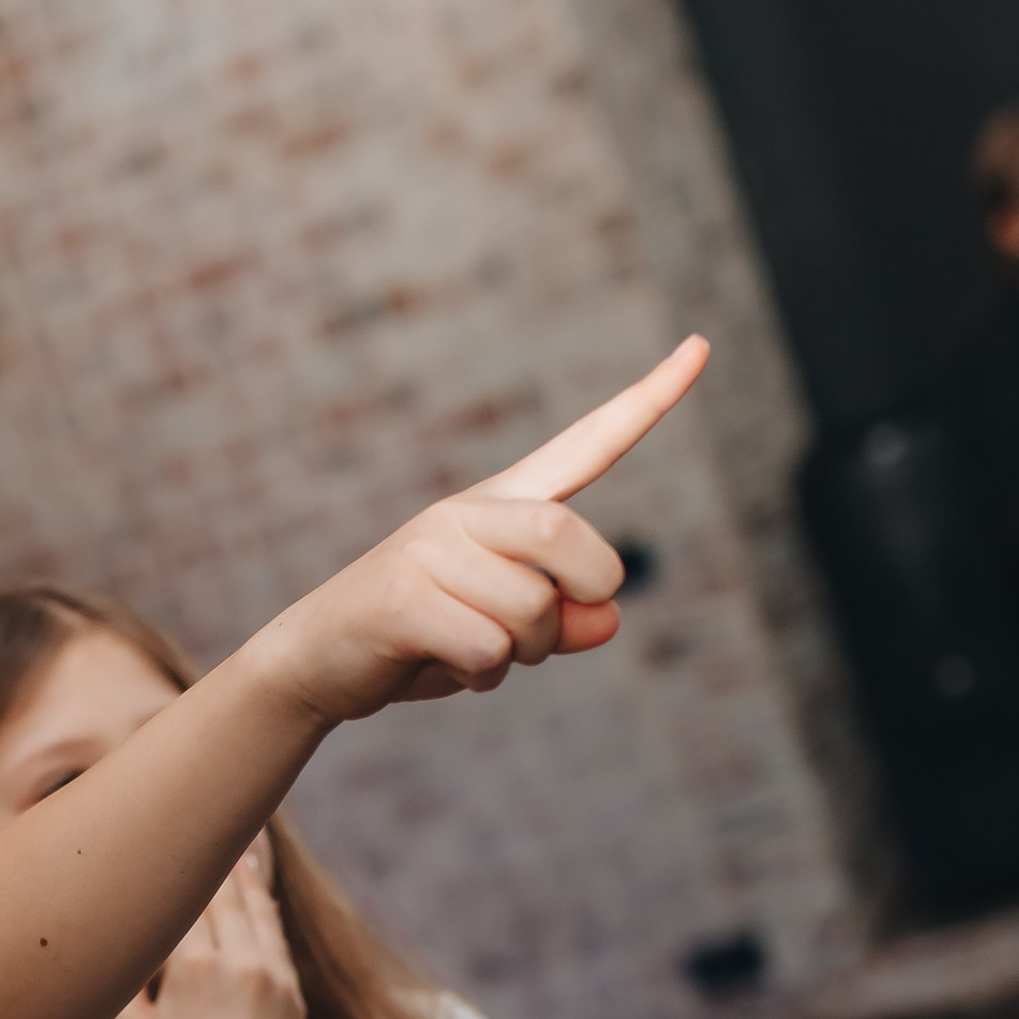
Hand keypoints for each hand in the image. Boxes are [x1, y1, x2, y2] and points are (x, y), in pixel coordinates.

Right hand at [112, 850, 305, 1018]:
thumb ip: (119, 981)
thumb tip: (100, 942)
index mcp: (191, 967)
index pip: (184, 901)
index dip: (171, 869)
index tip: (162, 839)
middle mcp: (236, 964)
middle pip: (224, 897)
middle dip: (212, 864)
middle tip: (203, 819)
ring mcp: (271, 976)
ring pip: (257, 912)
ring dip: (246, 880)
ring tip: (238, 851)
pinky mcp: (291, 991)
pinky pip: (277, 938)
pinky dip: (266, 912)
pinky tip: (260, 895)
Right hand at [254, 337, 703, 727]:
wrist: (315, 663)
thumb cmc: (421, 642)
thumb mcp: (504, 633)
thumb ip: (562, 621)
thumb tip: (609, 618)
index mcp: (502, 507)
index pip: (588, 445)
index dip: (649, 399)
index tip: (703, 344)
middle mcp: (467, 513)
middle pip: (564, 536)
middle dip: (581, 592)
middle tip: (553, 628)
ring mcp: (429, 549)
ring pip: (529, 610)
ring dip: (520, 657)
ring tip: (474, 655)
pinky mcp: (401, 595)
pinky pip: (486, 646)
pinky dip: (481, 675)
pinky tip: (441, 666)